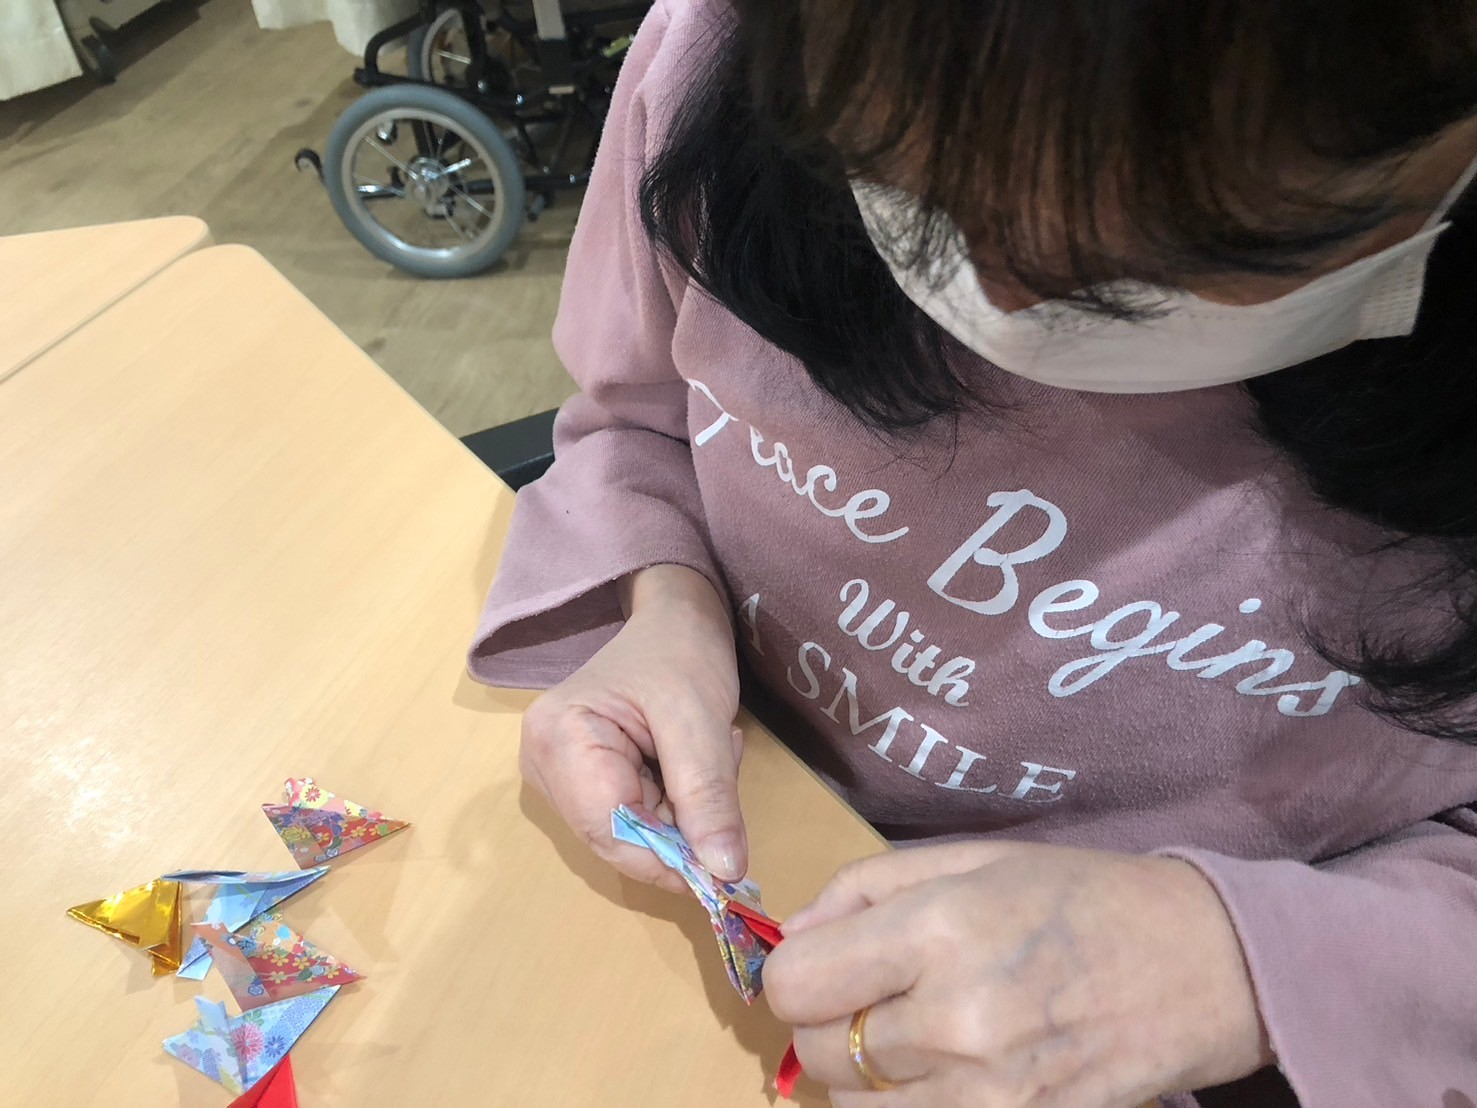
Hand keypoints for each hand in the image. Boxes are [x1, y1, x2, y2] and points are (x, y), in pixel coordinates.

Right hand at [520, 564, 745, 892]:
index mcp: (558, 739)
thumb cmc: (681, 651)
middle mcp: (543, 763)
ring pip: (631, 834)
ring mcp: (559, 775)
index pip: (608, 831)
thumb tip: (724, 875)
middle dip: (679, 825)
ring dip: (682, 812)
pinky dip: (674, 803)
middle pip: (616, 838)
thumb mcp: (701, 721)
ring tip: (709, 752)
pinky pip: (634, 820)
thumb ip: (708, 797)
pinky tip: (688, 759)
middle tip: (723, 768)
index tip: (726, 865)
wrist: (676, 616)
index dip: (668, 859)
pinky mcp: (582, 781)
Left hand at [764, 841, 1271, 1106]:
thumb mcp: (968, 858)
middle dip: (827, 1023)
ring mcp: (988, 1095)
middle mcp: (955, 1020)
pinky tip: (944, 1072)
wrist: (1202, 968)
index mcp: (939, 930)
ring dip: (865, 1075)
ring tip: (915, 1033)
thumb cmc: (1080, 896)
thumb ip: (863, 889)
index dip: (796, 976)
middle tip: (873, 997)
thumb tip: (791, 937)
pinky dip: (908, 1107)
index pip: (794, 985)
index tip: (825, 967)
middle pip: (816, 1053)